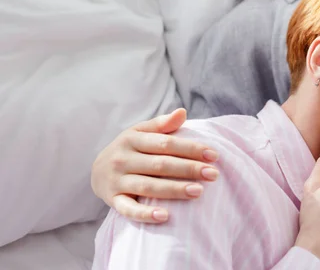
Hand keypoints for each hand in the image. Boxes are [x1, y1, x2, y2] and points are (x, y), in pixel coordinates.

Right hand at [91, 109, 219, 222]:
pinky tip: (165, 216)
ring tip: (199, 191)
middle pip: (160, 165)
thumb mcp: (140, 132)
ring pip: (148, 186)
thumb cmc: (128, 149)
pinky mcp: (112, 200)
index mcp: (132, 139)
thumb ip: (162, 124)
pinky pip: (128, 209)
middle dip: (189, 169)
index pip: (166, 143)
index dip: (191, 149)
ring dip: (174, 189)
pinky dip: (145, 214)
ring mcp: (117, 180)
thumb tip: (183, 112)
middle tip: (214, 174)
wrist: (95, 171)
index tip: (214, 155)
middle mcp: (123, 159)